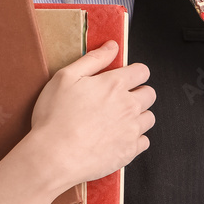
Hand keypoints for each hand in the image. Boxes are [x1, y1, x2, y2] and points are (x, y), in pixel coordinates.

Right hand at [30, 41, 155, 183]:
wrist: (53, 156)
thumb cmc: (55, 118)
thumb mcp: (66, 77)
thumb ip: (94, 59)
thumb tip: (112, 46)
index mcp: (114, 85)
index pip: (142, 72)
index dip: (134, 73)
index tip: (125, 79)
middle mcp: (128, 106)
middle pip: (149, 94)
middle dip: (138, 94)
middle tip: (119, 101)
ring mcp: (131, 130)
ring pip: (149, 118)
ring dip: (138, 117)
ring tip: (117, 121)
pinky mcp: (130, 151)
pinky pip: (144, 141)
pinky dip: (135, 139)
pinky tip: (117, 138)